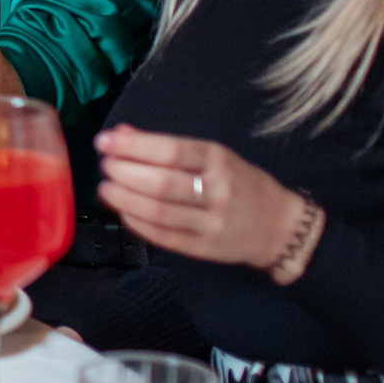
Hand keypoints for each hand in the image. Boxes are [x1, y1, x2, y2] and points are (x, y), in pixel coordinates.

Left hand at [94, 125, 307, 268]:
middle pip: (162, 182)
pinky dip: (139, 224)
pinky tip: (123, 212)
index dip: (133, 146)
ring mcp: (212, 222)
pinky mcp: (206, 248)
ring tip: (106, 189)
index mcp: (219, 160)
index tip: (104, 141)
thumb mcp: (213, 156)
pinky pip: (166, 237)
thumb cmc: (239, 184)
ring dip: (125, 199)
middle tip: (105, 167)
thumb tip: (121, 133)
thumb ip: (167, 146)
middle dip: (125, 173)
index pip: (171, 151)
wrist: (279, 227)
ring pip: (161, 212)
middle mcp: (218, 190)